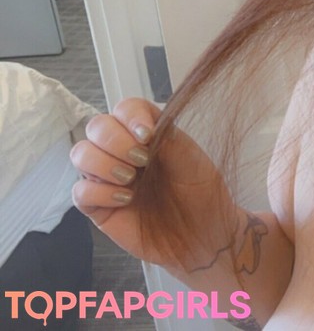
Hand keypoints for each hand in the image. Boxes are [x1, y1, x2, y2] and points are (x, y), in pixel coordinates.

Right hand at [70, 98, 235, 268]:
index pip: (126, 108)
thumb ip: (167, 139)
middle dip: (114, 139)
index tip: (147, 134)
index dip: (130, 116)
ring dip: (102, 163)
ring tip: (130, 179)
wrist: (204, 235)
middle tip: (141, 160)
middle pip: (96, 126)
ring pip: (80, 153)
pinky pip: (79, 191)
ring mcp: (108, 177)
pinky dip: (99, 191)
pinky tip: (125, 199)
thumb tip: (142, 128)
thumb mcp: (192, 161)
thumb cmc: (202, 194)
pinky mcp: (99, 205)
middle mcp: (123, 151)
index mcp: (148, 134)